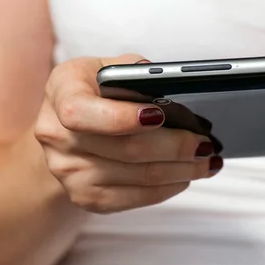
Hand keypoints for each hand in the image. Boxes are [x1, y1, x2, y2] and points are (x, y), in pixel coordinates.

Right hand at [34, 55, 223, 213]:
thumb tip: (173, 88)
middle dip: (176, 147)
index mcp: (61, 92)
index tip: (161, 115)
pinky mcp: (84, 197)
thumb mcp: (106, 67)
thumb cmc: (94, 91)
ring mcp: (68, 172)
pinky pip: (135, 198)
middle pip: (125, 149)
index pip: (83, 113)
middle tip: (207, 143)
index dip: (123, 117)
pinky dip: (167, 188)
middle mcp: (56, 135)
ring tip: (207, 160)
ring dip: (181, 170)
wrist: (64, 130)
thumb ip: (133, 72)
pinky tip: (185, 176)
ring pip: (138, 177)